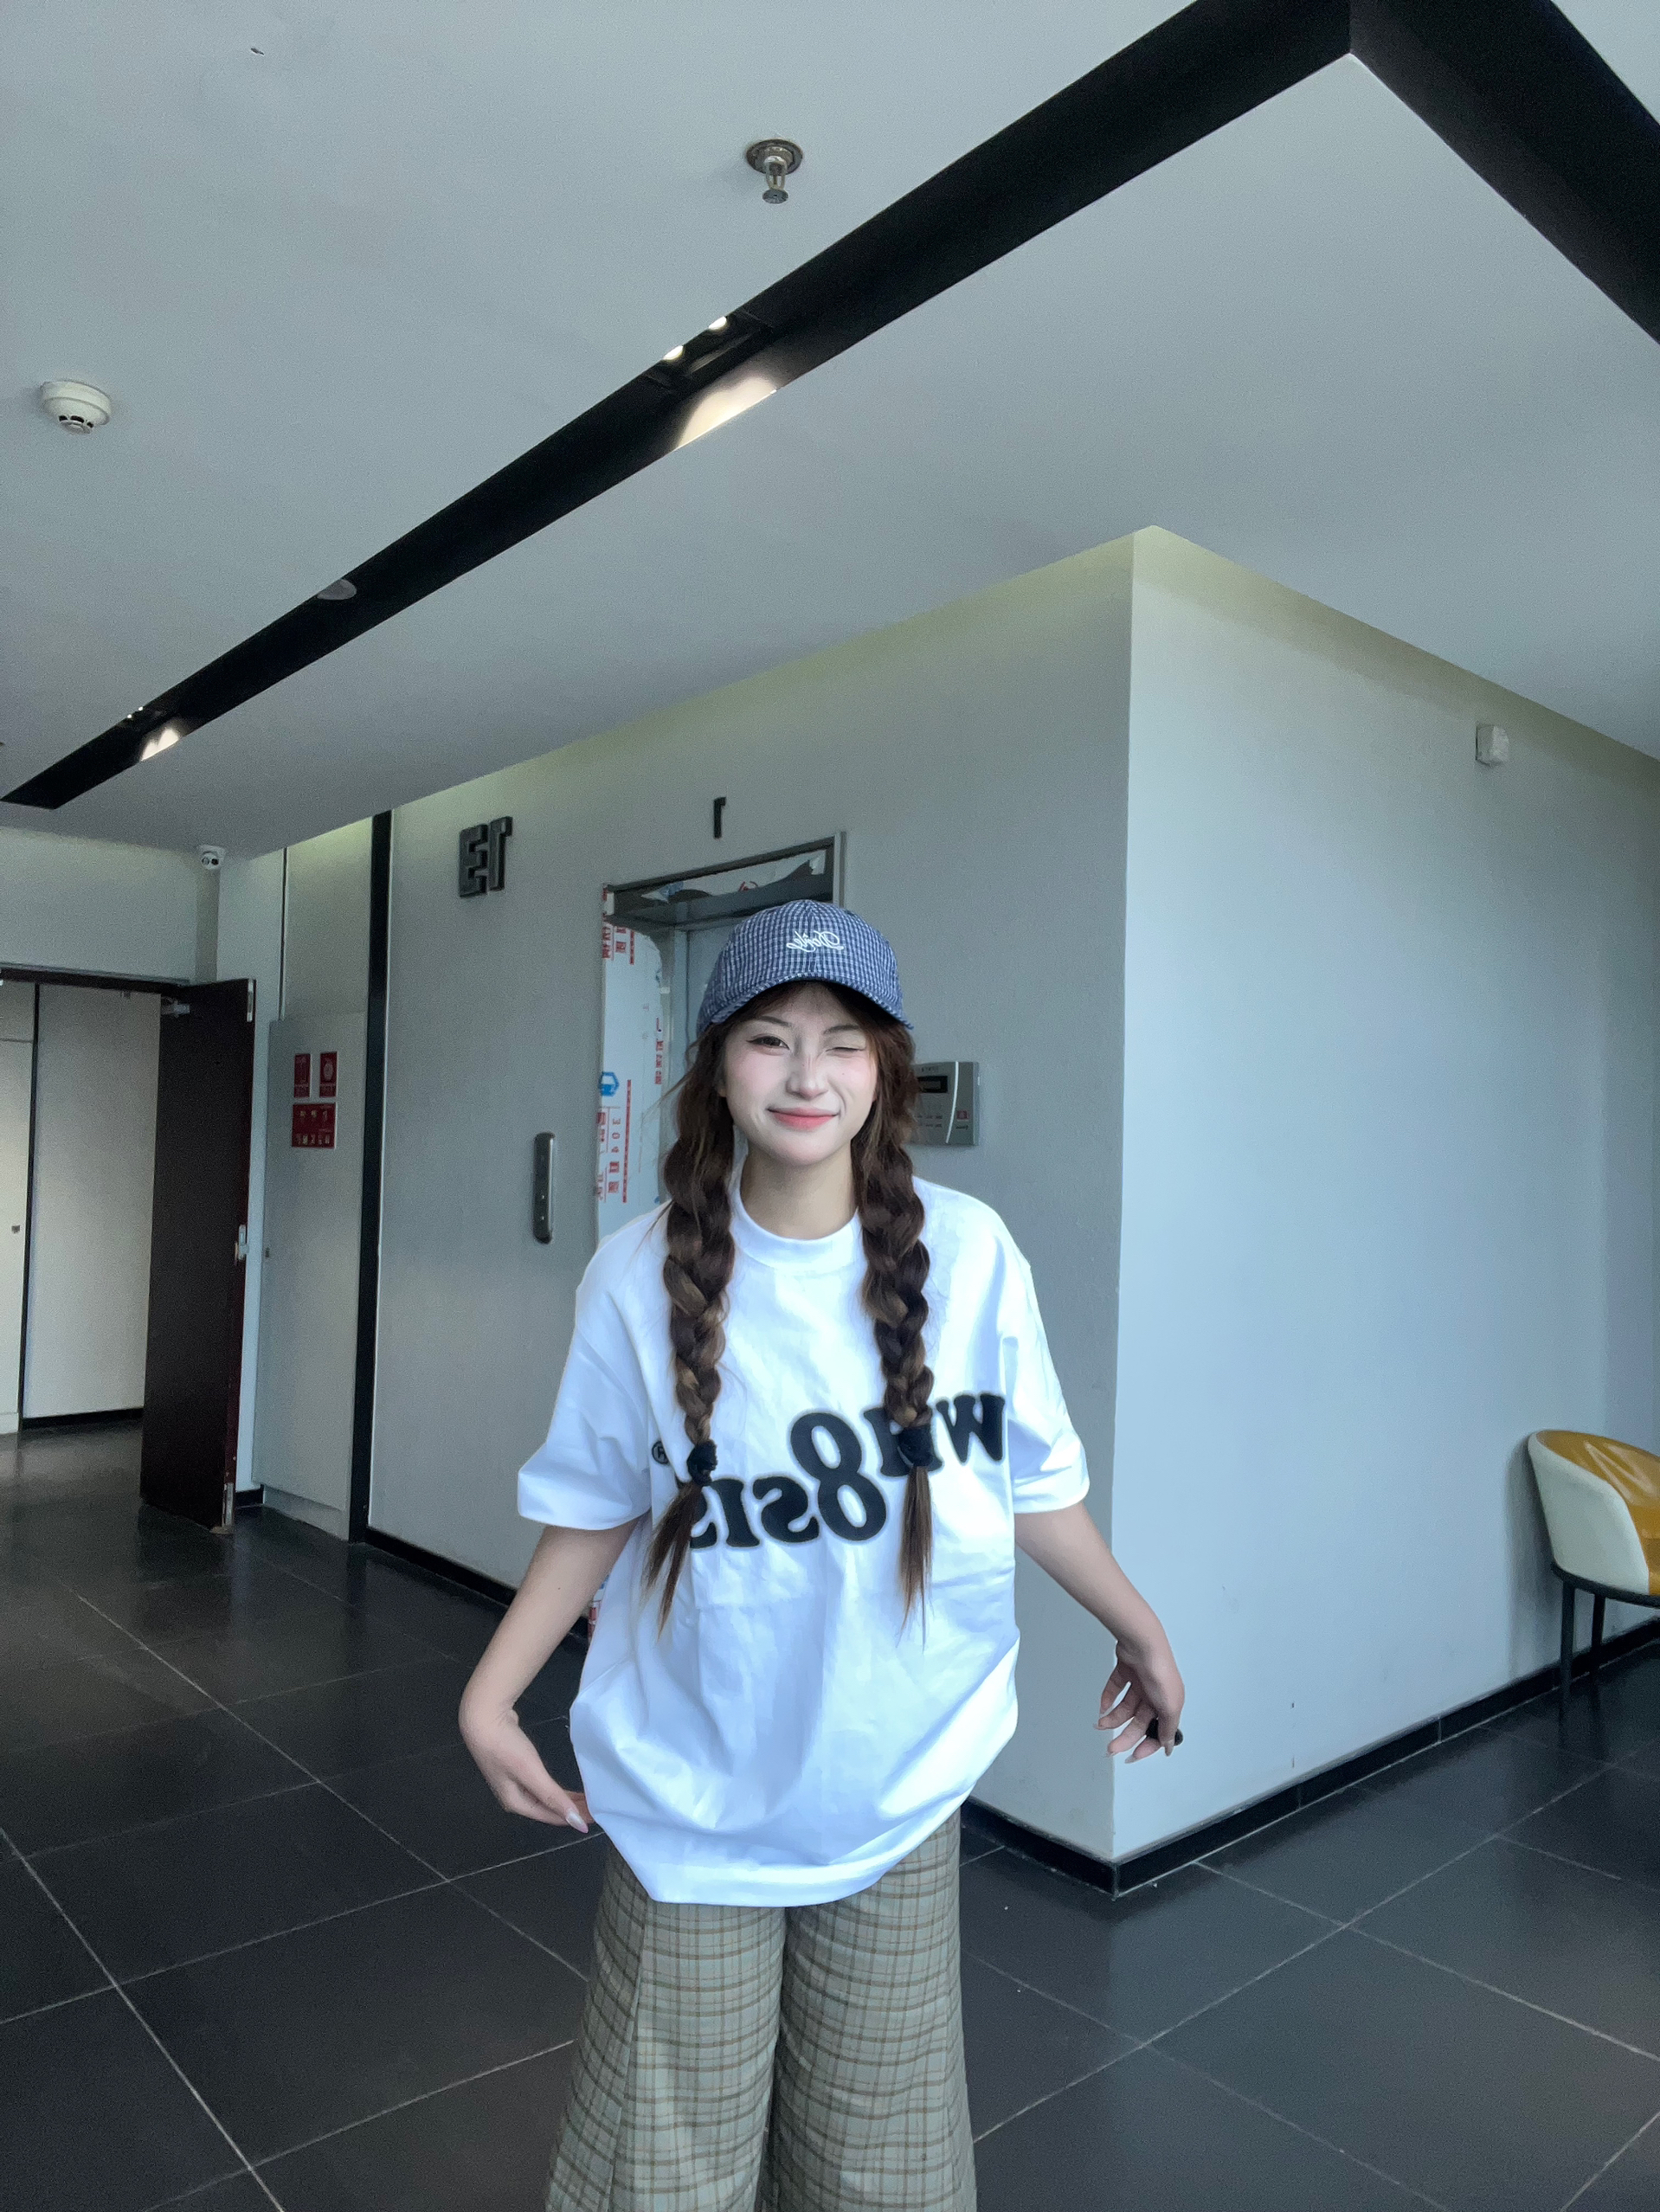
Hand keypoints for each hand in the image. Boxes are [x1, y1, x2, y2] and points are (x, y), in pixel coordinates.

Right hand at [459, 1700, 589, 1831]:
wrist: (482, 1718)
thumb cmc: (506, 1747)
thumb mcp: (531, 1773)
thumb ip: (554, 1797)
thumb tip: (576, 1823)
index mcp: (515, 1803)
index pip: (551, 1816)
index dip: (573, 1818)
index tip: (596, 1817)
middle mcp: (513, 1796)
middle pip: (547, 1808)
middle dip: (570, 1809)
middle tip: (595, 1806)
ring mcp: (513, 1781)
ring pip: (544, 1796)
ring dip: (564, 1798)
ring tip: (586, 1798)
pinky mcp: (515, 1766)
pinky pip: (540, 1784)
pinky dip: (555, 1787)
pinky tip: (565, 1787)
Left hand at [1098, 1636, 1184, 1762]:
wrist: (1142, 1643)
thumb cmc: (1160, 1672)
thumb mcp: (1170, 1706)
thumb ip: (1168, 1728)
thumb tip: (1168, 1746)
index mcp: (1168, 1704)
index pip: (1158, 1731)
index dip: (1147, 1745)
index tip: (1133, 1756)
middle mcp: (1155, 1694)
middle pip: (1138, 1722)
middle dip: (1125, 1736)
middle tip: (1111, 1748)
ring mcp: (1140, 1682)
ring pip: (1125, 1707)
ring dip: (1113, 1718)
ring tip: (1102, 1724)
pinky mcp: (1127, 1670)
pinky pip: (1116, 1688)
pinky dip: (1108, 1697)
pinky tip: (1102, 1707)